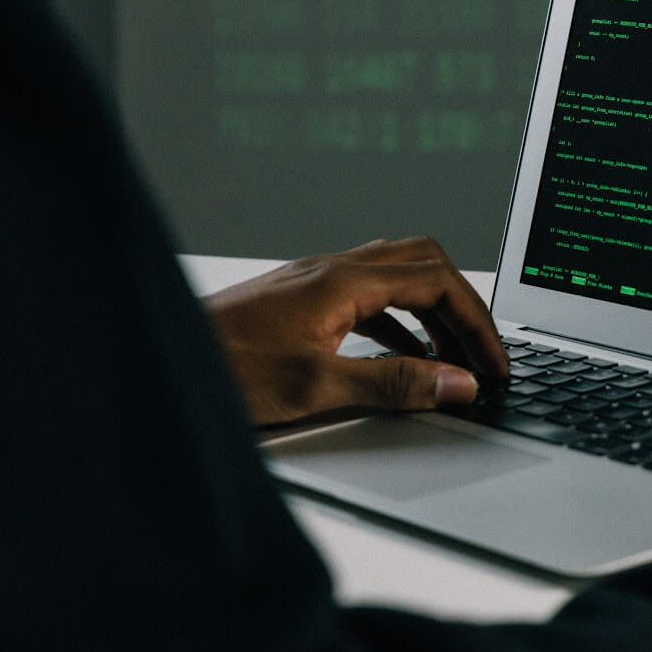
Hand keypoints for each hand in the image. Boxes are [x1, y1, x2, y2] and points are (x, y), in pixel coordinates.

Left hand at [202, 237, 509, 425]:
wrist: (157, 364)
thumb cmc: (221, 370)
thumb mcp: (318, 386)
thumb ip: (395, 384)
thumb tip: (457, 384)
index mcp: (344, 280)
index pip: (438, 281)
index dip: (478, 323)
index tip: (495, 364)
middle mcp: (332, 270)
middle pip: (425, 265)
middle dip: (463, 309)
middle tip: (482, 356)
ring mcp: (315, 283)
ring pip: (397, 279)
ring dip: (432, 316)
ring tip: (451, 361)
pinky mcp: (301, 303)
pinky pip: (369, 299)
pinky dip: (400, 325)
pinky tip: (402, 358)